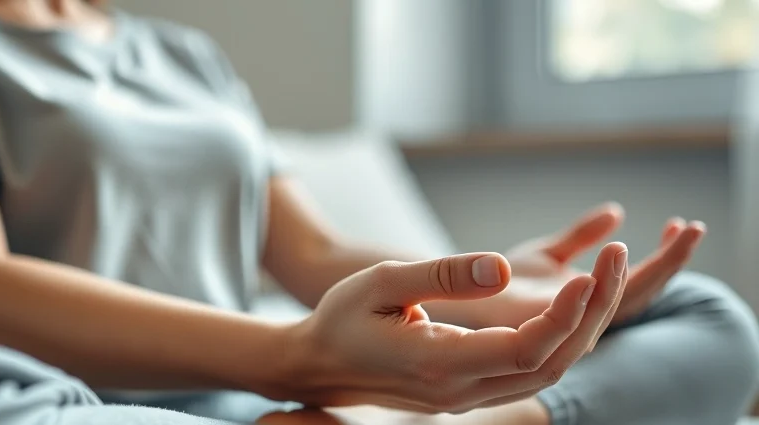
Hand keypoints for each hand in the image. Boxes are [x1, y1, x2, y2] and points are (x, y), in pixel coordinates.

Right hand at [281, 244, 626, 413]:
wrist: (318, 364)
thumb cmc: (343, 316)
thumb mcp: (382, 281)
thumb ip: (443, 275)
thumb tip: (504, 268)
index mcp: (438, 364)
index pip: (525, 350)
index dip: (567, 314)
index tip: (589, 272)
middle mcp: (460, 391)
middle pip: (552, 362)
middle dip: (593, 312)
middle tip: (616, 260)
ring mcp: (467, 397)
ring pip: (548, 370)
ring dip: (583, 325)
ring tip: (605, 274)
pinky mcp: (470, 391)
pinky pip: (531, 371)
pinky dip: (561, 337)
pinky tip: (573, 302)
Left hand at [496, 203, 704, 330]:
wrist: (463, 293)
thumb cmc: (501, 280)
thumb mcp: (548, 253)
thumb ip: (581, 236)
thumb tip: (617, 211)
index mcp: (590, 301)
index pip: (638, 282)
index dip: (665, 256)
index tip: (682, 223)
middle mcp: (587, 317)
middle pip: (641, 292)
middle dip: (671, 260)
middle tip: (693, 226)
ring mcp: (572, 324)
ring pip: (625, 299)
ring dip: (655, 266)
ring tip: (677, 231)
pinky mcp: (549, 326)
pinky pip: (590, 306)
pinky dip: (613, 281)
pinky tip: (621, 251)